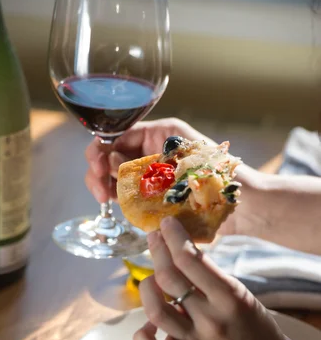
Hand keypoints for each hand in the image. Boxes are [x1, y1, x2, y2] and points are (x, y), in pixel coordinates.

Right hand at [84, 118, 213, 202]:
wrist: (242, 205)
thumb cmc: (220, 174)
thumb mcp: (181, 154)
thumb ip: (146, 155)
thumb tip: (112, 158)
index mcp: (159, 134)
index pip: (120, 135)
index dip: (102, 148)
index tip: (96, 165)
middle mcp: (152, 152)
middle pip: (111, 155)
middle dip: (98, 169)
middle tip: (99, 188)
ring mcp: (151, 176)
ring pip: (115, 176)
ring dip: (103, 185)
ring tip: (104, 198)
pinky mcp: (153, 198)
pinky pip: (127, 195)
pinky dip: (117, 198)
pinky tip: (114, 204)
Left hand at [133, 217, 288, 339]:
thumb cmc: (251, 324)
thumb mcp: (238, 293)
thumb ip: (208, 276)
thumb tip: (178, 248)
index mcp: (228, 296)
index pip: (190, 259)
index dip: (173, 237)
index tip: (167, 224)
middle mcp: (209, 318)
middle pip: (168, 278)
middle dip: (157, 251)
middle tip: (154, 238)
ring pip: (155, 310)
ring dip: (147, 287)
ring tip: (151, 279)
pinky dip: (143, 336)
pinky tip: (149, 325)